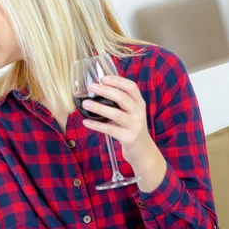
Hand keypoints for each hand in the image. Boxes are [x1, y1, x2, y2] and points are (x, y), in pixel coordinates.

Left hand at [81, 75, 166, 191]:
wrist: (142, 150)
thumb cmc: (130, 127)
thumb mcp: (129, 113)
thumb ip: (117, 103)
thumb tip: (94, 91)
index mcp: (139, 103)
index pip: (132, 87)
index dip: (118, 81)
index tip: (103, 77)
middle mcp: (139, 113)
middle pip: (123, 98)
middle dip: (106, 91)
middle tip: (91, 87)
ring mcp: (135, 126)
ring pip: (116, 114)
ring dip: (99, 108)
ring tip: (85, 103)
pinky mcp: (129, 138)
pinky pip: (110, 130)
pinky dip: (97, 125)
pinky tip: (86, 122)